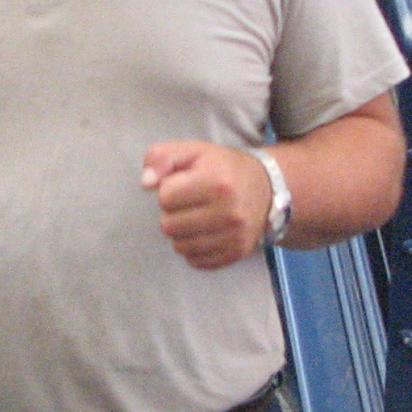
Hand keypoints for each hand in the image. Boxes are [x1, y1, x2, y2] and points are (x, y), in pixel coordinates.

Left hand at [140, 141, 270, 270]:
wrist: (267, 188)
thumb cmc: (223, 167)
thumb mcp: (193, 151)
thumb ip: (162, 156)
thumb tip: (145, 183)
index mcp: (217, 182)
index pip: (165, 197)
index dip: (168, 189)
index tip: (184, 185)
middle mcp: (229, 212)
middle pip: (169, 225)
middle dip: (172, 213)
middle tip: (188, 203)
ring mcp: (234, 236)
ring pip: (180, 246)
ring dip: (181, 232)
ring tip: (195, 217)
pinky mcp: (236, 253)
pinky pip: (196, 261)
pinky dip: (193, 249)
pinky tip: (204, 232)